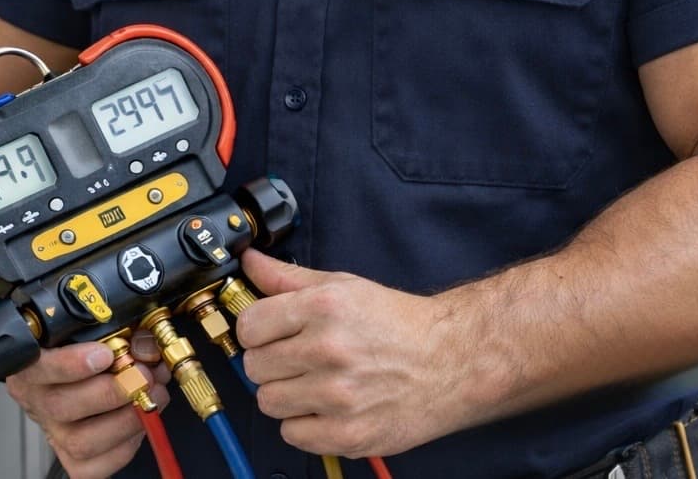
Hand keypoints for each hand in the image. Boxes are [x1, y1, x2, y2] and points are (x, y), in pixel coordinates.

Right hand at [5, 331, 170, 478]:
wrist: (75, 376)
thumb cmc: (87, 346)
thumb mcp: (97, 327)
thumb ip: (122, 329)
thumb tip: (146, 345)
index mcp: (34, 363)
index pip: (39, 367)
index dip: (72, 364)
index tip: (105, 354)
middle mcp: (37, 401)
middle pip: (61, 407)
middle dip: (111, 392)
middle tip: (143, 376)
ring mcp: (53, 433)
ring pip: (79, 442)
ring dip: (125, 420)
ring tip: (152, 397)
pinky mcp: (71, 459)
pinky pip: (94, 467)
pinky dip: (124, 447)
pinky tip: (140, 423)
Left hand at [237, 249, 451, 458]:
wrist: (448, 362)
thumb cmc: (395, 323)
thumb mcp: (342, 286)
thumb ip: (288, 278)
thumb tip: (250, 263)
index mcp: (324, 307)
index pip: (249, 326)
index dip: (254, 329)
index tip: (267, 332)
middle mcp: (329, 350)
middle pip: (255, 366)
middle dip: (269, 360)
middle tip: (295, 357)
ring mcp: (338, 396)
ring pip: (268, 402)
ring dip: (284, 393)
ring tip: (312, 382)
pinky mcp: (348, 434)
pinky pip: (292, 435)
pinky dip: (303, 423)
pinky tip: (324, 406)